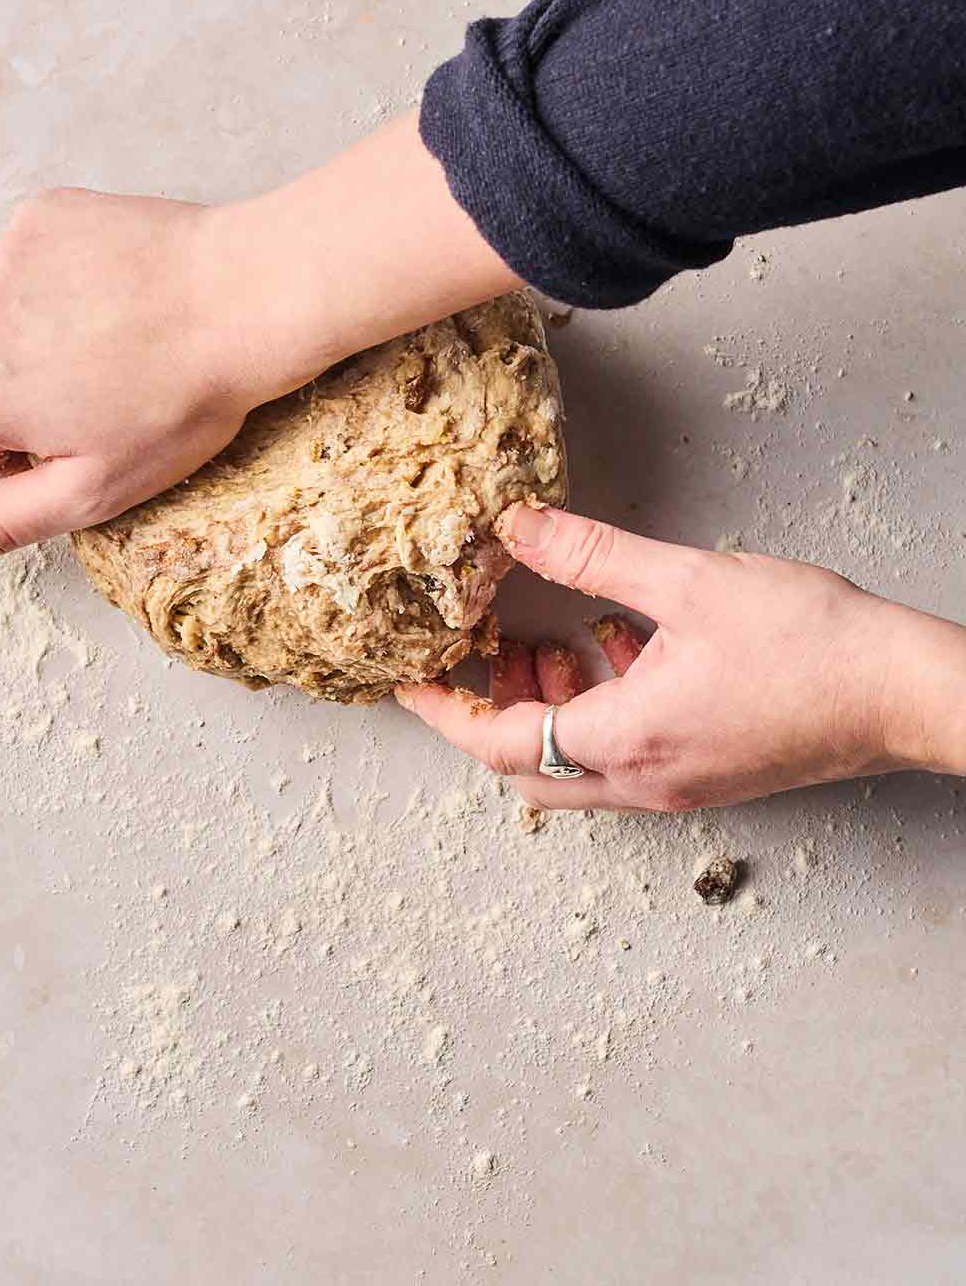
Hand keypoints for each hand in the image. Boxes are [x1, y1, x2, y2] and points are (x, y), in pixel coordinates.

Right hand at [0, 113, 515, 563]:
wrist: (244, 299)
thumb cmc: (179, 404)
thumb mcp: (92, 488)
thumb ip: (0, 519)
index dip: (33, 453)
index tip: (93, 437)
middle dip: (35, 391)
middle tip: (117, 389)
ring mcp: (3, 259)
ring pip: (9, 318)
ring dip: (51, 332)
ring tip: (127, 340)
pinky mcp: (42, 216)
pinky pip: (38, 262)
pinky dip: (71, 278)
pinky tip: (125, 292)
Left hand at [395, 502, 960, 810]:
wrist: (904, 692)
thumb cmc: (810, 643)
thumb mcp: (688, 582)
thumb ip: (592, 555)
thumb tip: (517, 527)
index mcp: (626, 738)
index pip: (499, 743)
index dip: (444, 710)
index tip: (409, 680)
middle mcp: (644, 780)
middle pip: (527, 769)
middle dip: (491, 712)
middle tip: (485, 651)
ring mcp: (678, 786)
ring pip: (574, 769)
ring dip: (546, 711)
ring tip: (551, 642)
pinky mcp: (707, 775)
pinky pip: (622, 760)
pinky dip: (597, 713)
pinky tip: (619, 648)